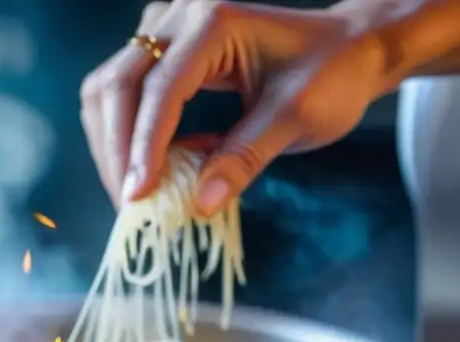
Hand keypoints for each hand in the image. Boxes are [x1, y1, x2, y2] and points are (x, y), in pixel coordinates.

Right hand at [79, 1, 387, 214]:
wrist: (349, 50)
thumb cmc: (332, 75)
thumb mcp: (294, 118)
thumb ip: (245, 158)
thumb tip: (200, 205)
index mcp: (212, 24)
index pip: (160, 89)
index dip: (144, 147)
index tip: (137, 196)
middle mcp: (179, 18)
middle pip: (117, 84)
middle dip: (116, 149)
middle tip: (128, 204)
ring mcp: (168, 32)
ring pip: (110, 88)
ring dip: (112, 144)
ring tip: (131, 193)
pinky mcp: (167, 54)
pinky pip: (126, 94)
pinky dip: (126, 135)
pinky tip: (145, 170)